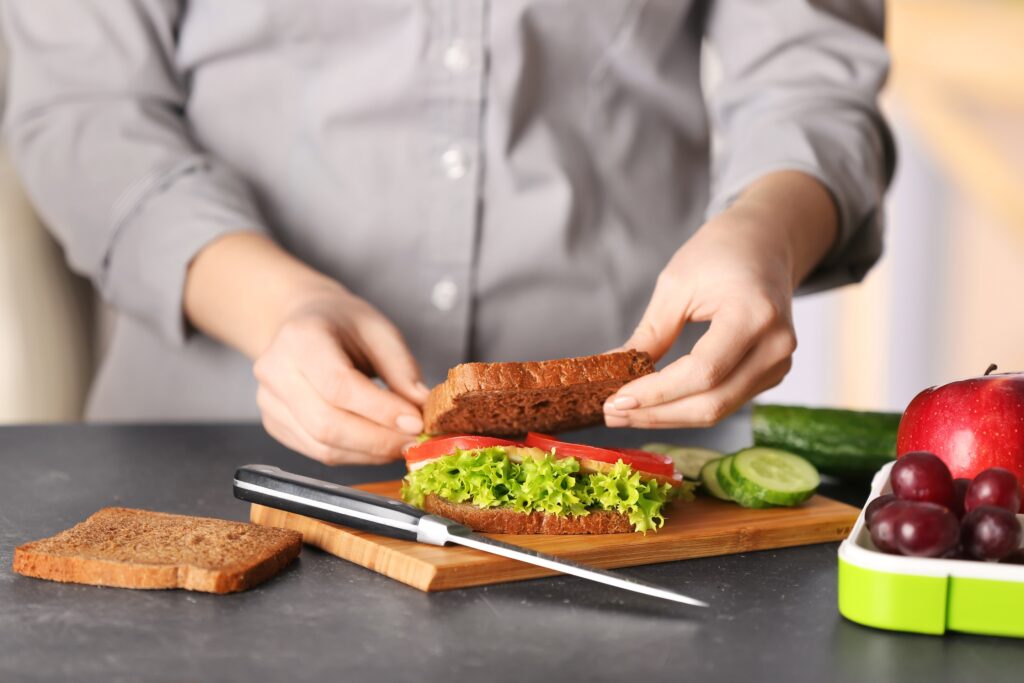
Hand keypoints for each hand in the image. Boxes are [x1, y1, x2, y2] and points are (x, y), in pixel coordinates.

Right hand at [184, 233, 428, 463]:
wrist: (304, 322)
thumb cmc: (343, 324)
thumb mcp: (380, 332)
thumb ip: (402, 370)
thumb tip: (423, 408)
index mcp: (301, 338)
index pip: (338, 385)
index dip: (379, 410)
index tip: (416, 421)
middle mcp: (276, 371)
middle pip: (326, 423)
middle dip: (378, 440)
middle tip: (416, 441)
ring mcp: (270, 402)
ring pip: (322, 446)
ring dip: (370, 453)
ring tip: (402, 444)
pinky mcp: (275, 424)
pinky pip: (318, 452)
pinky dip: (355, 456)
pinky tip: (378, 446)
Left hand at [603, 171, 836, 428]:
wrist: (765, 242)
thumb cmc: (720, 253)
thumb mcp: (676, 285)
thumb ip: (650, 334)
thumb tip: (612, 370)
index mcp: (754, 314)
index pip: (703, 372)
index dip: (656, 393)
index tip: (615, 400)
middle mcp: (776, 345)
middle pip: (712, 403)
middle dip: (656, 413)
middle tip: (611, 413)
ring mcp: (779, 364)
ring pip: (718, 410)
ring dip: (667, 416)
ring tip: (625, 412)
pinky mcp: (772, 374)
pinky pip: (725, 402)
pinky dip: (686, 406)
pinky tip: (654, 402)